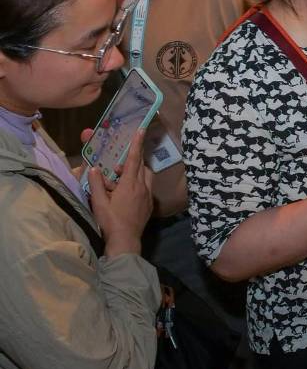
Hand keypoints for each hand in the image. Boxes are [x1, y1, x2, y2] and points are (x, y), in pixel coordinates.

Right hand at [88, 131, 152, 256]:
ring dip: (135, 173)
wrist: (125, 240)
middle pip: (141, 167)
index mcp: (130, 184)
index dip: (137, 143)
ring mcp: (148, 196)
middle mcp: (142, 187)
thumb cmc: (110, 220)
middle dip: (131, 163)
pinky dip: (138, 185)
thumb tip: (94, 168)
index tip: (142, 129)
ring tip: (119, 182)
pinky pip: (146, 188)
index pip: (134, 159)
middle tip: (116, 170)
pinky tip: (126, 194)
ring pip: (146, 176)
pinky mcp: (149, 204)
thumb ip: (97, 183)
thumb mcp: (99, 201)